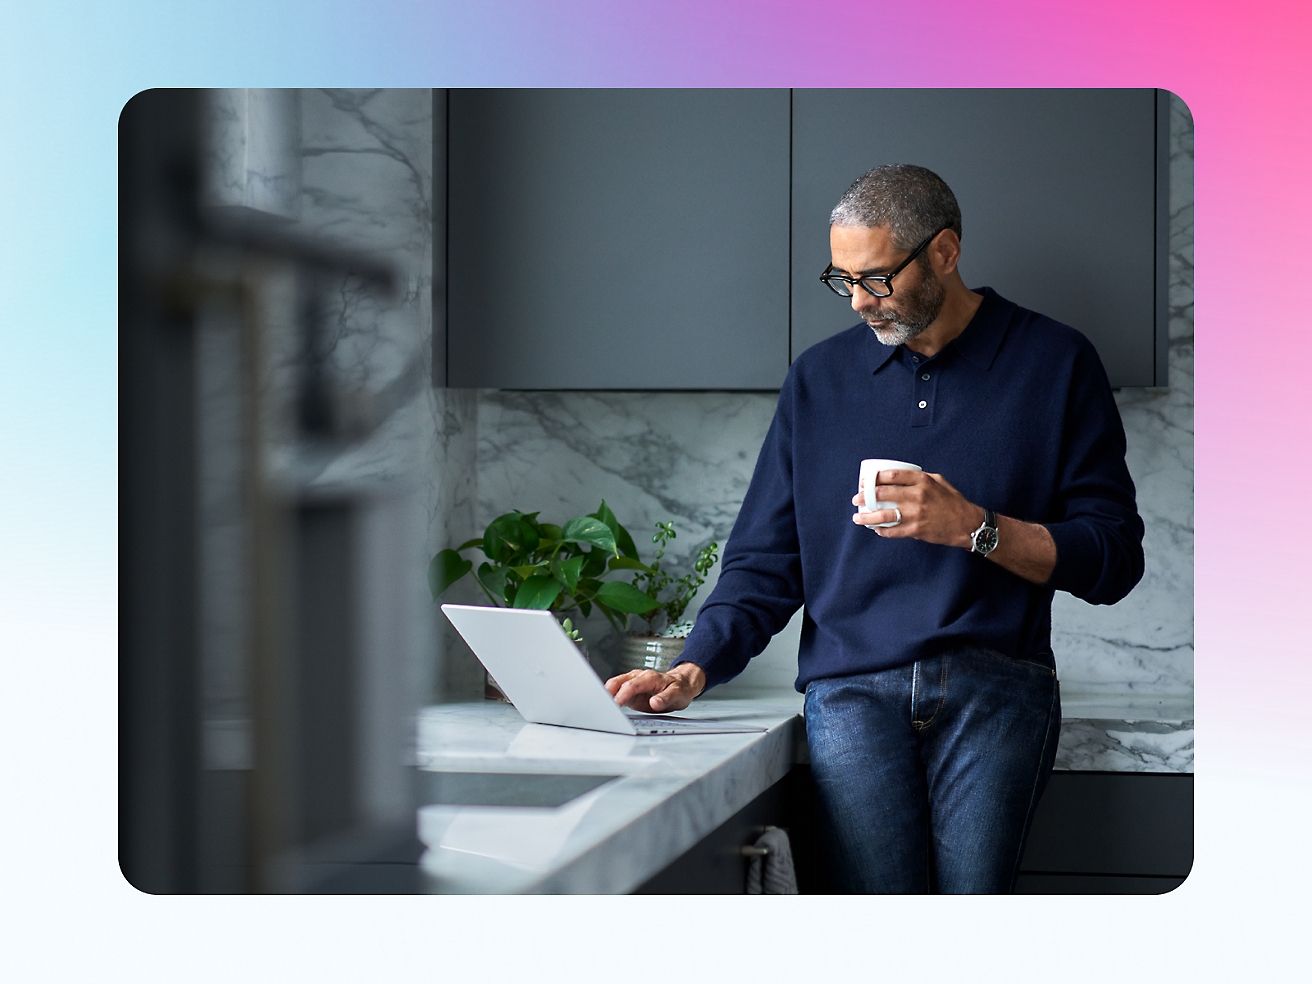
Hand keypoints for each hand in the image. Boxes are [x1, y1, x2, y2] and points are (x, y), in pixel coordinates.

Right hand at [604, 662, 705, 712]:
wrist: (681, 685)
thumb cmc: (679, 689)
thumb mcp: (678, 695)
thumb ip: (666, 698)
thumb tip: (655, 702)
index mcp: (649, 677)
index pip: (632, 684)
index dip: (622, 694)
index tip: (616, 704)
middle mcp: (638, 678)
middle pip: (618, 682)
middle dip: (607, 692)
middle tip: (600, 705)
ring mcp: (632, 683)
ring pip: (614, 686)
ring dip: (605, 695)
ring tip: (598, 707)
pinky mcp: (629, 691)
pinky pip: (616, 692)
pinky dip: (609, 699)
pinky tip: (604, 707)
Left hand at [851, 468, 980, 548]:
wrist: (967, 523)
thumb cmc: (953, 502)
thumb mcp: (939, 481)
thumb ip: (920, 477)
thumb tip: (900, 475)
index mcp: (922, 481)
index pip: (892, 475)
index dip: (874, 478)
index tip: (864, 481)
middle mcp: (917, 496)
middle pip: (883, 493)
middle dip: (865, 496)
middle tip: (857, 498)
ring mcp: (916, 514)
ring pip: (883, 515)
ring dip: (867, 517)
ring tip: (857, 517)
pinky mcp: (916, 530)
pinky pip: (893, 531)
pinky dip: (882, 531)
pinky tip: (876, 529)